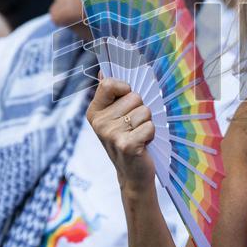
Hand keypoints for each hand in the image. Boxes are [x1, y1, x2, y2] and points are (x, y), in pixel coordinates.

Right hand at [86, 78, 155, 194]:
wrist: (133, 175)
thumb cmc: (128, 140)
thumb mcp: (115, 118)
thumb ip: (110, 95)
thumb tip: (103, 71)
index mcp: (94, 112)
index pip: (110, 83)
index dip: (125, 89)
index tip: (127, 102)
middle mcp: (99, 122)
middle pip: (134, 97)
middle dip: (140, 110)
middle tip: (134, 127)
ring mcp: (111, 134)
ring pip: (144, 111)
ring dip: (147, 123)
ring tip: (139, 136)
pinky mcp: (126, 145)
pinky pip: (150, 126)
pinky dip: (152, 134)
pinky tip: (143, 145)